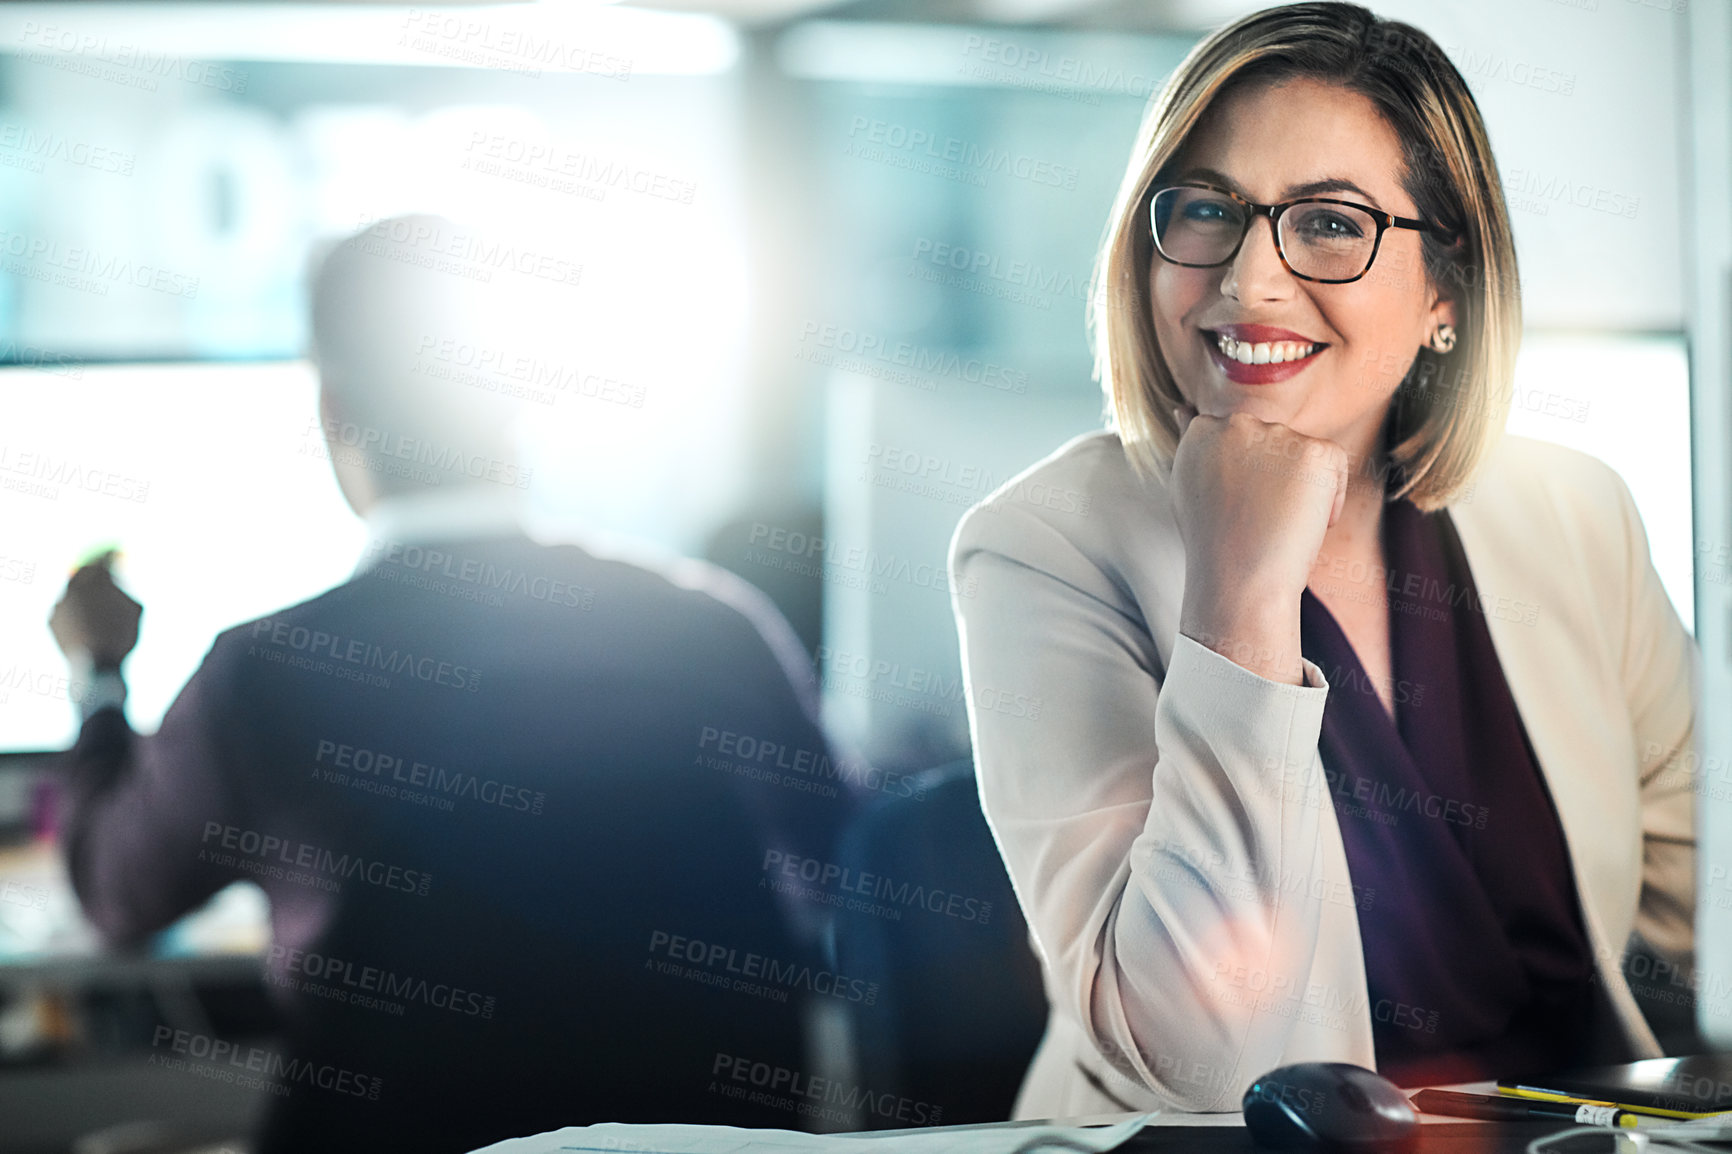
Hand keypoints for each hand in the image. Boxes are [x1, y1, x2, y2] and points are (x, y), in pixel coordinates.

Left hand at [49, 555, 141, 670]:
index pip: (103, 558)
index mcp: (96, 580)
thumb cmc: (121, 636)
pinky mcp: (50, 620)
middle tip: (106, 580)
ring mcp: (59, 603)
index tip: (117, 554)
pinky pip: (65, 610)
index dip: (112, 554)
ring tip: (100, 616)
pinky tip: (87, 626)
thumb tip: (116, 580)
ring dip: (85, 596)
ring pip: (73, 593)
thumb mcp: (134, 609)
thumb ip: (124, 590)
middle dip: (95, 574)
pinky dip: (75, 613)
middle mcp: (73, 587)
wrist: (96, 666)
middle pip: (84, 572)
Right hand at [1169, 408, 1347, 683]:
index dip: (1246, 481)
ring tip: (1276, 525)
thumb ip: (1194, 447)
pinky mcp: (1314, 450)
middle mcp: (1236, 423)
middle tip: (1259, 522)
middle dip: (1273, 481)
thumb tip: (1183, 408)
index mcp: (1201, 431)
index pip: (1239, 442)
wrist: (1238, 579)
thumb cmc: (1212, 544)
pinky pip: (1334, 467)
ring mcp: (1276, 434)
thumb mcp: (1188, 485)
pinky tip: (1304, 524)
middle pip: (1272, 446)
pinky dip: (1329, 499)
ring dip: (1299, 489)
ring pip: (1303, 457)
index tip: (1241, 511)